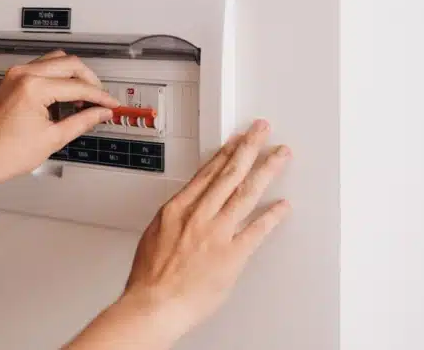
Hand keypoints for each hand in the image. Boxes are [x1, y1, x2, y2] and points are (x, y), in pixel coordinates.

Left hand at [0, 50, 119, 190]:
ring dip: (73, 75)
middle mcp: (23, 74)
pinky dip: (58, 77)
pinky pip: (42, 68)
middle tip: (100, 99)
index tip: (110, 104)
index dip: (99, 96)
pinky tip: (65, 95)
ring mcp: (16, 74)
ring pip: (56, 60)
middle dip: (89, 80)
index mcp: (33, 88)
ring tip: (83, 97)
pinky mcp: (12, 79)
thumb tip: (101, 113)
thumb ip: (82, 121)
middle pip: (69, 63)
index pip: (77, 86)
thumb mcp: (53, 139)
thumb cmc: (6, 153)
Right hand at [64, 120, 291, 348]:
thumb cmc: (150, 277)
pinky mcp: (232, 254)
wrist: (154, 303)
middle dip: (249, 148)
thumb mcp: (154, 236)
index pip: (207, 172)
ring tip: (280, 155)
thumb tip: (183, 215)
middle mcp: (198, 216)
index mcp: (177, 209)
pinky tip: (283, 205)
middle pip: (229, 173)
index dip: (225, 153)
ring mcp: (217, 233)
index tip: (236, 141)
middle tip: (262, 131)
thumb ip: (174, 221)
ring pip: (246, 192)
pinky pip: (257, 230)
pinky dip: (272, 216)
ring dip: (266, 170)